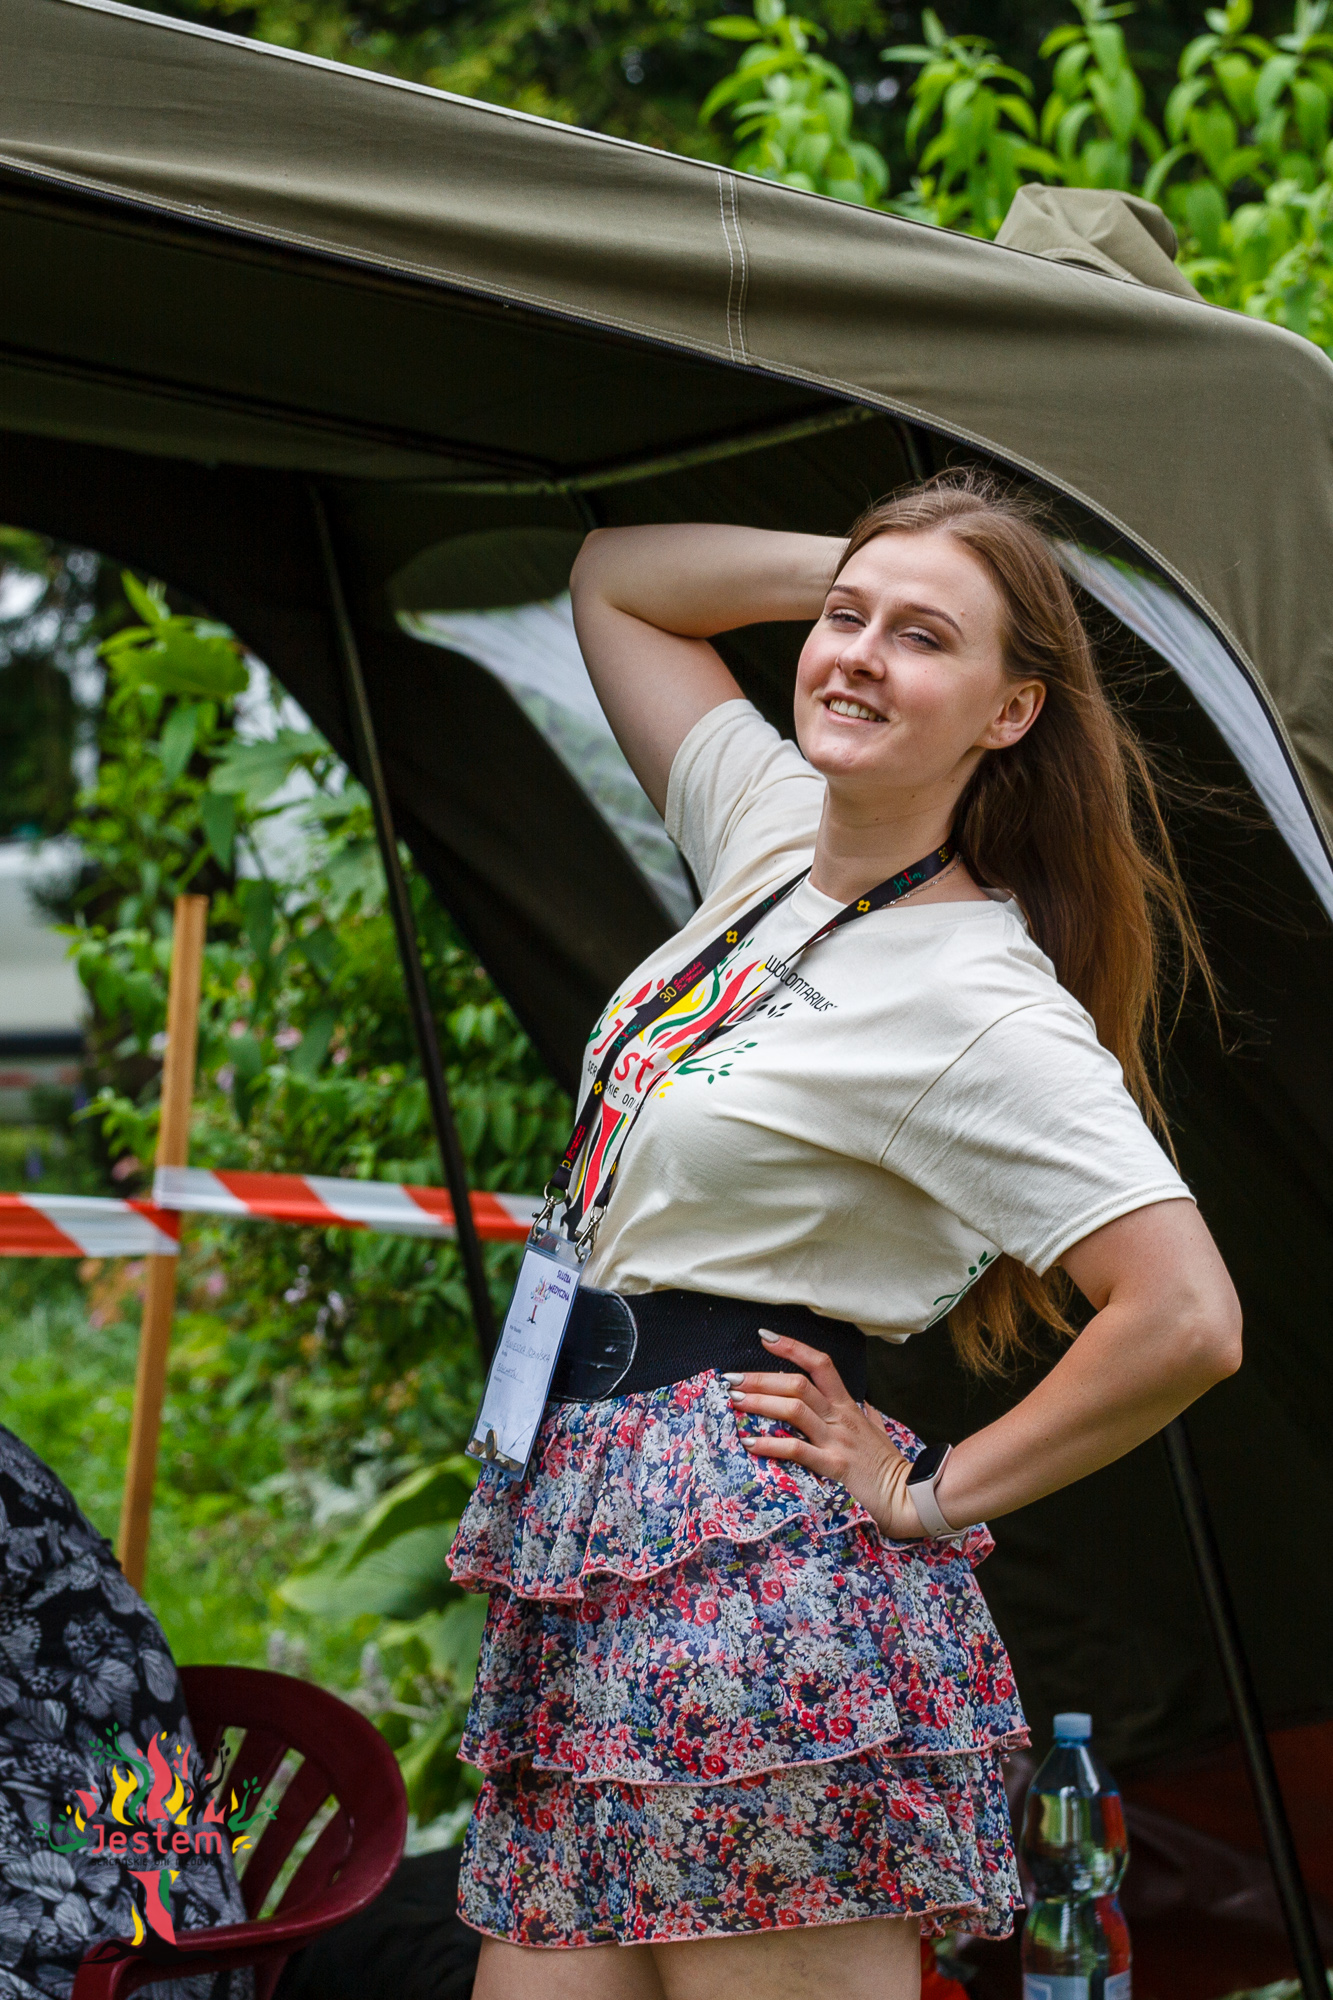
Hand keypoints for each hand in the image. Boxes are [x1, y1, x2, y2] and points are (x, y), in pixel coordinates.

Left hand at [727, 1328, 932, 1539]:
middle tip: (732, 1378)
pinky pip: (798, 1450)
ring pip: (795, 1409)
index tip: (765, 1337)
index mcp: (848, 1406)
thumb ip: (869, 1417)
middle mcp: (840, 1417)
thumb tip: (867, 1405)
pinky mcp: (834, 1466)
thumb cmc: (889, 1466)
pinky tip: (750, 1443)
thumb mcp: (878, 1433)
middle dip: (761, 1377)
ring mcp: (837, 1440)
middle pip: (798, 1383)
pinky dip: (771, 1444)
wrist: (908, 1496)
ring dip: (761, 1403)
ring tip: (735, 1401)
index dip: (793, 1347)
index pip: (820, 1364)